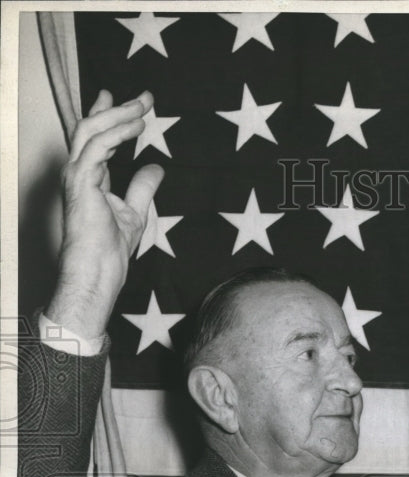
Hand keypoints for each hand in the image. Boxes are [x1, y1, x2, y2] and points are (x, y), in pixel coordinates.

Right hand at [48, 90, 163, 339]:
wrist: (99, 271)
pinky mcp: (80, 182)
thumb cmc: (111, 249)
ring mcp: (76, 175)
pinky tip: (135, 127)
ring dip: (119, 115)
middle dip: (117, 108)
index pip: (96, 138)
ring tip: (143, 108)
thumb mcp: (136, 211)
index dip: (109, 115)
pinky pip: (96, 147)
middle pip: (92, 127)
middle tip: (145, 97)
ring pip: (92, 131)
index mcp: (90, 177)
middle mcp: (79, 172)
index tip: (128, 101)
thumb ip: (143, 187)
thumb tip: (156, 167)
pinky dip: (116, 133)